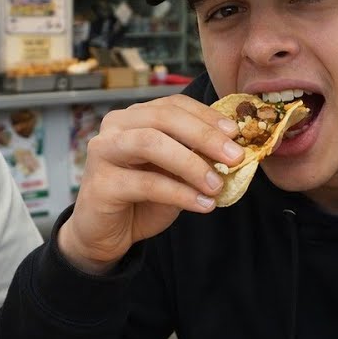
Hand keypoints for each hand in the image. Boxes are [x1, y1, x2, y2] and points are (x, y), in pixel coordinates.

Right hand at [59, 95, 243, 272]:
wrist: (104, 234)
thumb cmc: (140, 198)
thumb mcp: (174, 173)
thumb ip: (195, 156)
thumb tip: (233, 150)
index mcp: (134, 117)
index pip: (174, 105)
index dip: (207, 116)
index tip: (236, 133)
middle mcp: (115, 127)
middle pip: (163, 118)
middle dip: (204, 135)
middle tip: (235, 156)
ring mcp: (103, 153)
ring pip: (151, 144)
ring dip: (191, 163)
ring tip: (217, 185)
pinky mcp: (101, 184)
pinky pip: (147, 184)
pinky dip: (180, 194)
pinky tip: (203, 205)